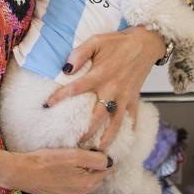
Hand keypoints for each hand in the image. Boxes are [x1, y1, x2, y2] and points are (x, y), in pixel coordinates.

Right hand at [0, 148, 111, 193]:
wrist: (21, 172)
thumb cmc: (46, 161)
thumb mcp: (74, 155)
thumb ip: (95, 158)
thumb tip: (109, 161)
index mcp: (85, 184)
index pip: (105, 170)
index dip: (104, 158)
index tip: (98, 149)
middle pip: (95, 178)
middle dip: (94, 167)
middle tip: (87, 152)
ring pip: (82, 184)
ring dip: (82, 173)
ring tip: (73, 160)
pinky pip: (70, 188)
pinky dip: (70, 179)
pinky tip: (61, 170)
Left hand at [44, 26, 165, 150]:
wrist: (146, 43)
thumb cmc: (119, 42)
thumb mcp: (96, 41)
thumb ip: (79, 54)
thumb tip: (66, 68)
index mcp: (100, 74)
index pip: (75, 89)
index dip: (60, 97)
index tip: (47, 106)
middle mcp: (112, 89)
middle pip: (97, 116)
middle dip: (86, 132)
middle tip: (75, 143)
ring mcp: (124, 96)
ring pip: (115, 123)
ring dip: (107, 138)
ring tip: (98, 151)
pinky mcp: (134, 98)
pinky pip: (132, 117)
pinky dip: (129, 130)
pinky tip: (125, 142)